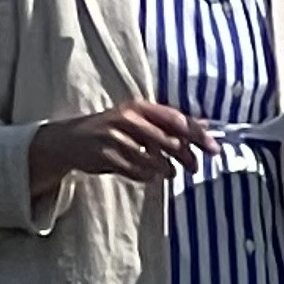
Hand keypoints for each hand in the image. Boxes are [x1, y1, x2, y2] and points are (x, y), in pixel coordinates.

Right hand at [30, 102, 213, 190]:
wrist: (70, 140)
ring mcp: (115, 137)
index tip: (213, 148)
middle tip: (194, 168)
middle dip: (186, 157)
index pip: (176, 119)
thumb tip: (203, 126)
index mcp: (139, 107)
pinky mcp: (106, 155)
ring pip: (154, 159)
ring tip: (170, 173)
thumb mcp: (138, 120)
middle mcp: (128, 118)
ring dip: (166, 170)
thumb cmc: (111, 129)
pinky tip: (148, 175)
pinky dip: (146, 176)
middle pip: (169, 141)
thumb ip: (167, 123)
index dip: (197, 134)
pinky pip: (136, 171)